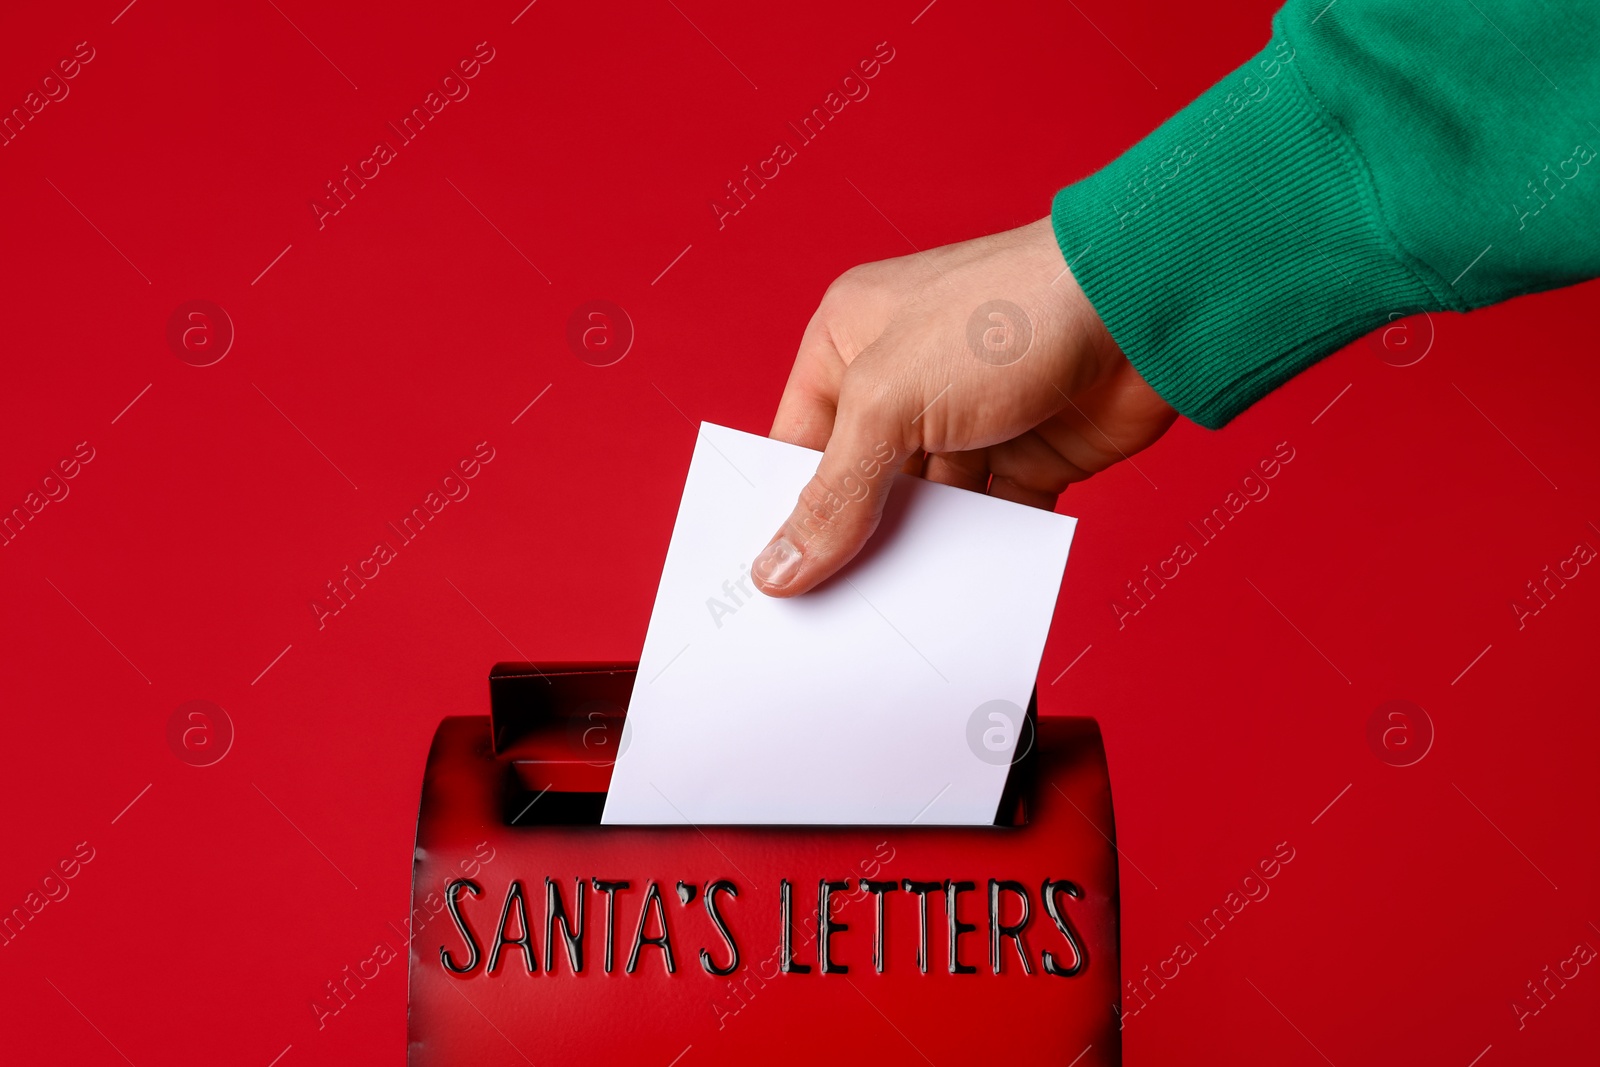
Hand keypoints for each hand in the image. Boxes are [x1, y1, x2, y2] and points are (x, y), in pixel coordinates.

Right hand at [751, 216, 1176, 596]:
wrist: (1141, 307)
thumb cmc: (1006, 314)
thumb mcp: (889, 403)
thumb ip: (834, 493)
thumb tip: (778, 568)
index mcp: (851, 339)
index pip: (797, 441)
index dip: (782, 508)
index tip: (768, 581)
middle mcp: (905, 378)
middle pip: (860, 482)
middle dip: (849, 541)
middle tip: (824, 616)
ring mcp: (968, 419)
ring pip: (925, 511)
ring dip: (915, 556)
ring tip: (887, 620)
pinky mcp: (1027, 455)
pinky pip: (990, 524)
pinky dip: (979, 558)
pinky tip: (959, 598)